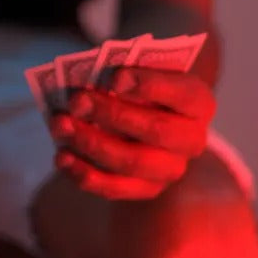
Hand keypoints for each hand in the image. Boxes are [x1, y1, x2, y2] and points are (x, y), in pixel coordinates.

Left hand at [49, 69, 215, 199]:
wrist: (147, 110)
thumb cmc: (141, 81)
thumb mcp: (140, 67)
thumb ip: (124, 71)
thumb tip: (92, 82)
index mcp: (198, 101)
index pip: (181, 93)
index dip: (148, 85)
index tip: (114, 77)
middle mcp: (192, 139)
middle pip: (155, 130)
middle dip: (111, 114)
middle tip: (77, 100)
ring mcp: (171, 169)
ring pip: (132, 163)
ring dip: (91, 144)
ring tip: (60, 125)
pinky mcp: (146, 189)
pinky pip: (115, 189)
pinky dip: (84, 174)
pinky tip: (62, 156)